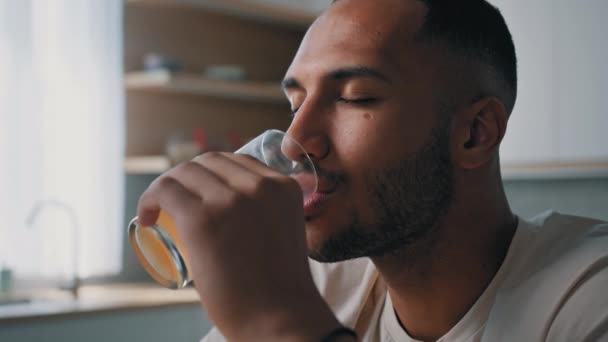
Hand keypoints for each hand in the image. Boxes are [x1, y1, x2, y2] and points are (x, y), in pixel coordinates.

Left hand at [137, 152, 340, 340]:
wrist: (280, 320)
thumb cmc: (280, 289)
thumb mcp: (281, 232)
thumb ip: (264, 213)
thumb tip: (231, 211)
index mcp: (283, 188)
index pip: (239, 161)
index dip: (213, 174)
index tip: (200, 193)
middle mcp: (260, 185)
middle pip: (211, 160)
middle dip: (190, 176)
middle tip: (177, 203)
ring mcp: (231, 200)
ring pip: (186, 171)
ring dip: (168, 186)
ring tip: (158, 210)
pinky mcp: (203, 218)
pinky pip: (166, 190)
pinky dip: (150, 199)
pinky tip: (147, 218)